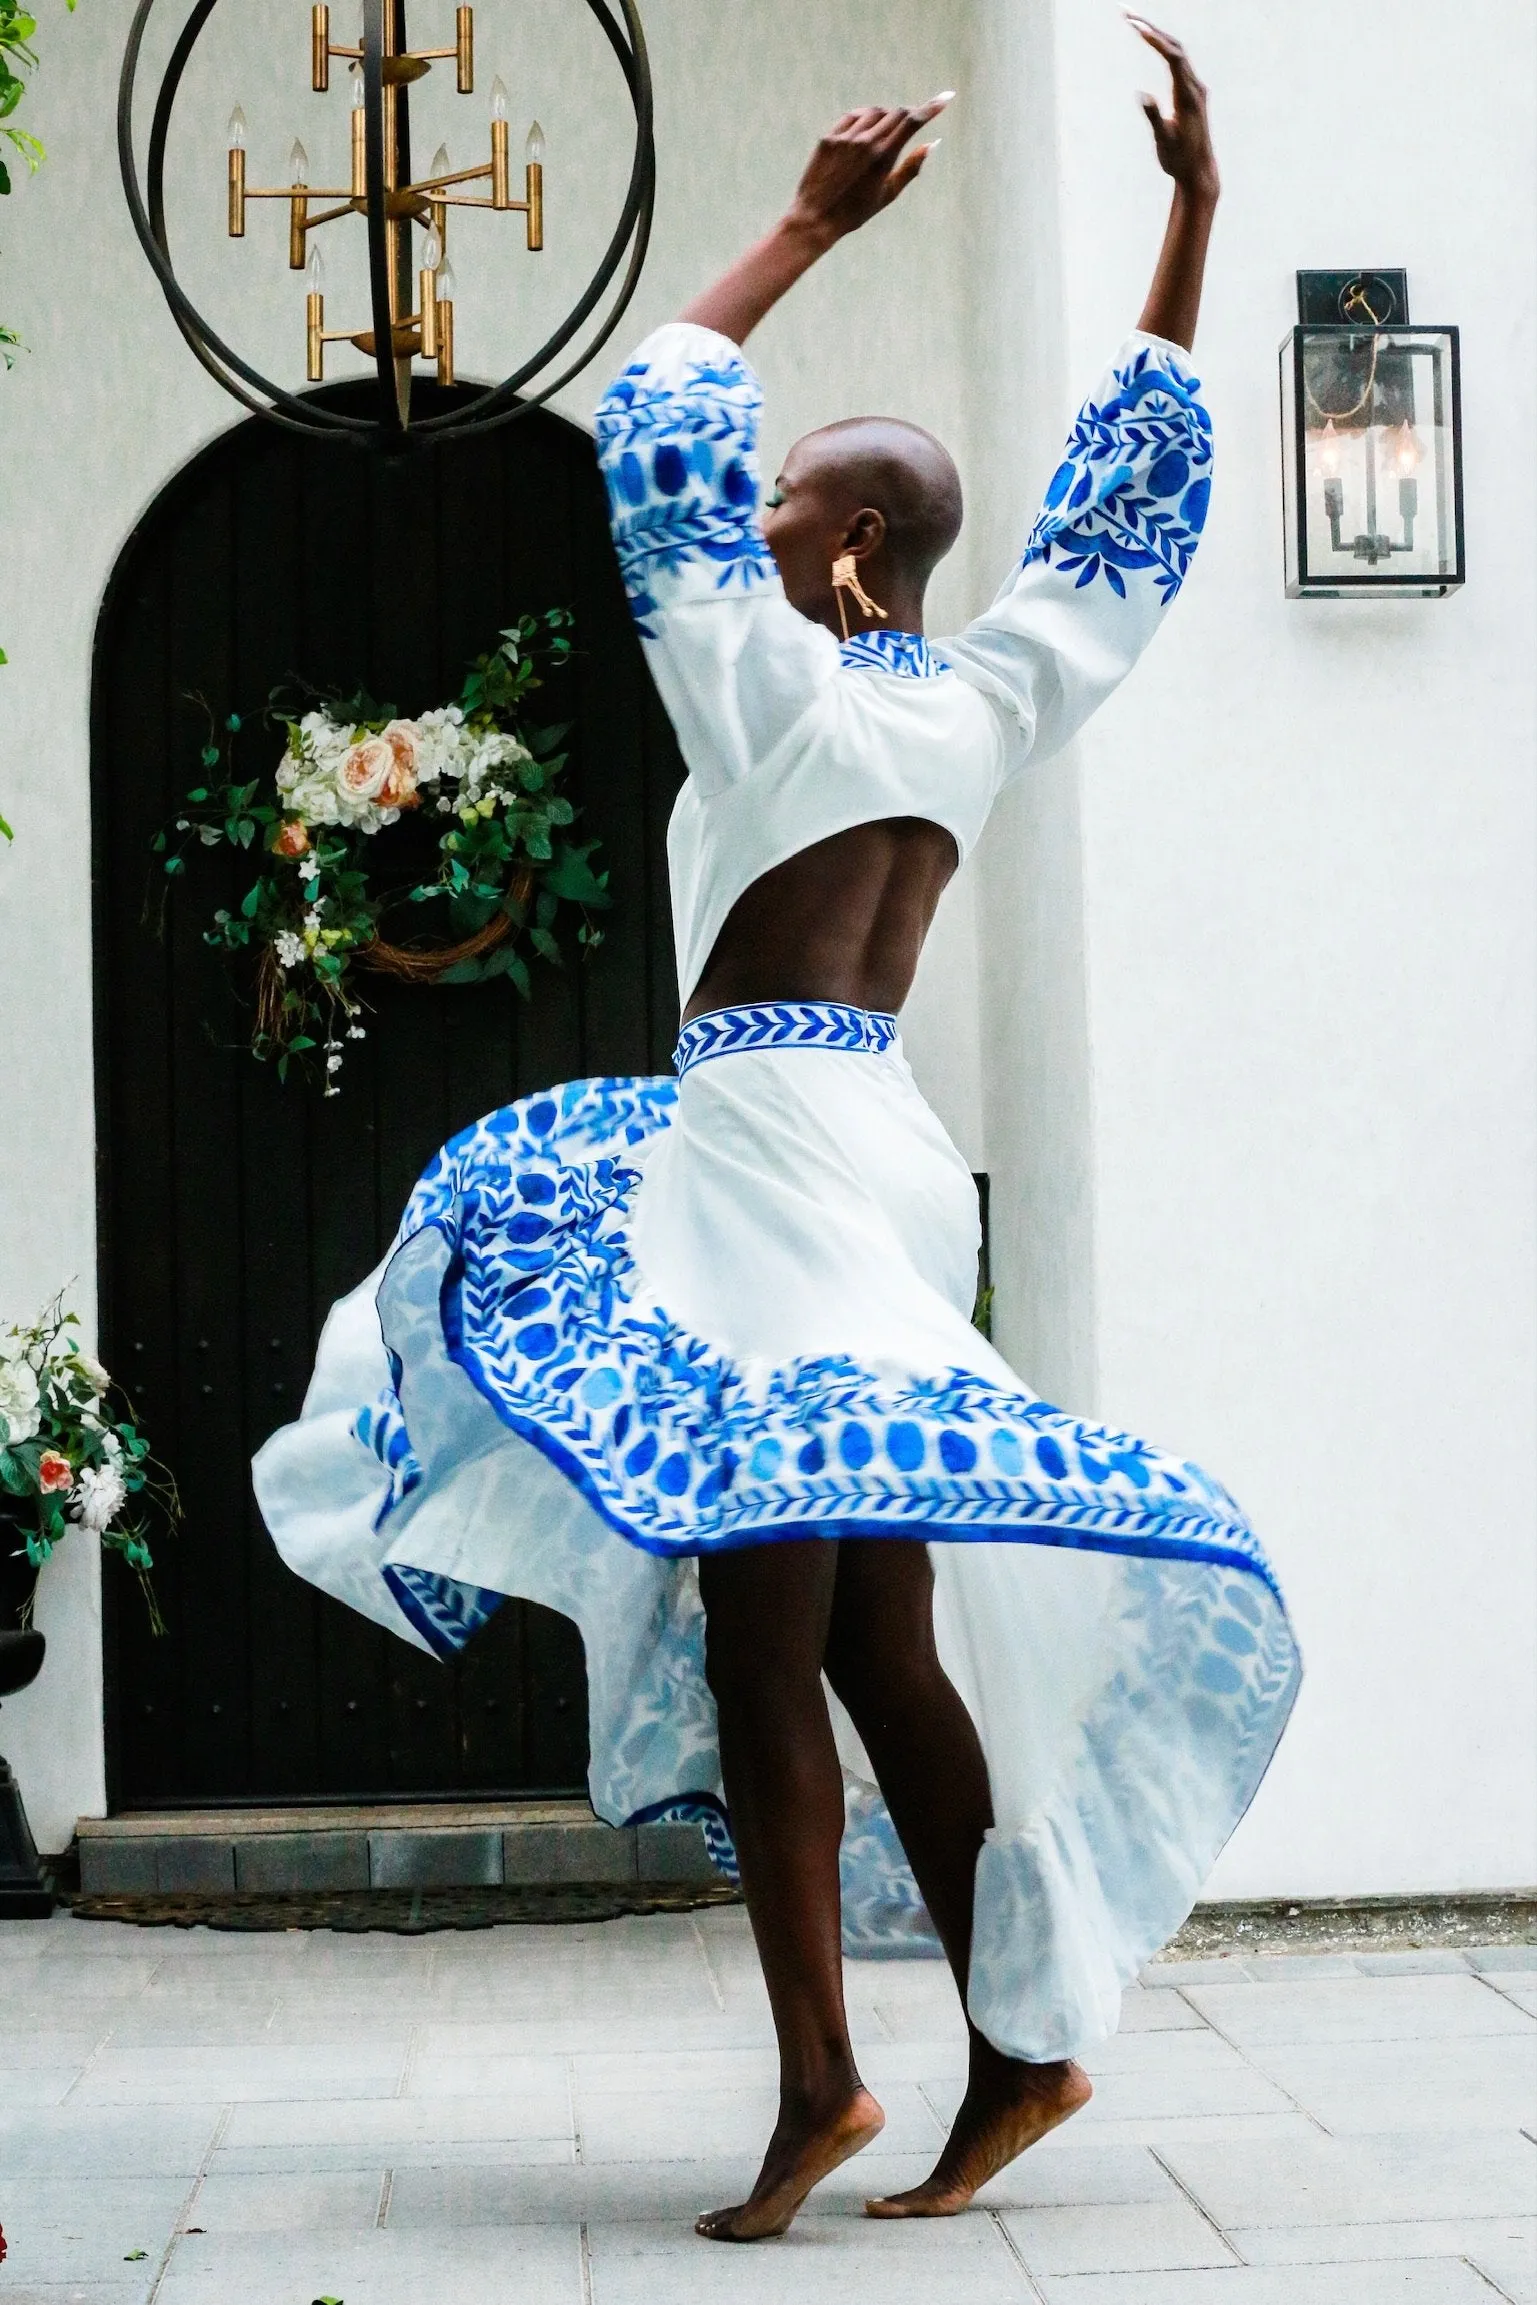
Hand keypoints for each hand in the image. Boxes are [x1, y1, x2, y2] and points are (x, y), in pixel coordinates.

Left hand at [783, 98, 950, 246]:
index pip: (912, 122)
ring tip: (883, 133)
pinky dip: (864, 118)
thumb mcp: (888, 194)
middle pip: (896, 113)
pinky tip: (865, 128)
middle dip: (908, 115)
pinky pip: (853, 116)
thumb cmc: (855, 212)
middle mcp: (866, 143)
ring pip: (875, 112)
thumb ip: (910, 168)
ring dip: (885, 116)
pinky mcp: (829, 138)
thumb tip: (930, 144)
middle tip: (910, 123)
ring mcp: (846, 138)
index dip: (932, 107)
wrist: (816, 219)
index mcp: (884, 157)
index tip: (946, 98)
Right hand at [1127, 17, 1218, 202]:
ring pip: (1177, 52)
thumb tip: (1143, 96)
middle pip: (1175, 47)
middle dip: (1151, 29)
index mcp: (1188, 96)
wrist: (1198, 172)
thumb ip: (1155, 118)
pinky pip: (1177, 61)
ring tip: (1133, 22)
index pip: (1173, 57)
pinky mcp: (1192, 93)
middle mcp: (1195, 87)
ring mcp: (1195, 88)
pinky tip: (1149, 41)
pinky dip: (1162, 48)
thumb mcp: (1164, 142)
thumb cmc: (1179, 161)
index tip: (1136, 26)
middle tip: (1127, 15)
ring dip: (1156, 35)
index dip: (1155, 39)